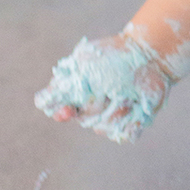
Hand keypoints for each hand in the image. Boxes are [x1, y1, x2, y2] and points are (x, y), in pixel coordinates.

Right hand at [34, 30, 174, 143]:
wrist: (148, 54)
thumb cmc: (114, 57)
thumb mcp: (85, 64)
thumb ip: (61, 84)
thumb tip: (41, 104)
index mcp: (76, 96)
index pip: (60, 111)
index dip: (64, 110)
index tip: (69, 105)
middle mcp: (91, 110)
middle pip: (85, 119)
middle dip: (98, 100)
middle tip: (110, 83)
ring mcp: (111, 119)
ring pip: (105, 127)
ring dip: (118, 105)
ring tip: (128, 89)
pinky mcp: (131, 125)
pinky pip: (126, 135)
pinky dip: (132, 121)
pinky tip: (137, 104)